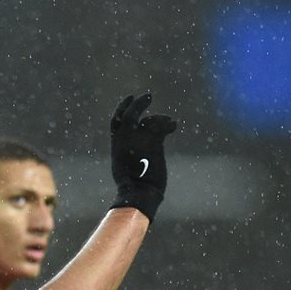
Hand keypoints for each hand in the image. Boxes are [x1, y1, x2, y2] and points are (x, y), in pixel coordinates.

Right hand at [109, 93, 176, 221]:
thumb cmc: (133, 187)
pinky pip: (162, 126)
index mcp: (117, 145)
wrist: (139, 193)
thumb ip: (128, 153)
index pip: (116, 121)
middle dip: (138, 104)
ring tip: (168, 122)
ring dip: (160, 119)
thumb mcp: (124, 167)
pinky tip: (174, 126)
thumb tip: (136, 148)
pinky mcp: (153, 142)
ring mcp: (138, 140)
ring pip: (150, 120)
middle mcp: (125, 139)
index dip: (123, 108)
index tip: (130, 98)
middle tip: (148, 96)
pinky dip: (170, 124)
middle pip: (130, 114)